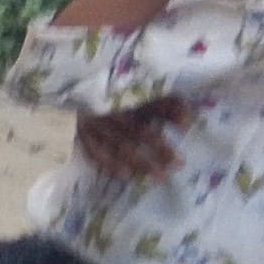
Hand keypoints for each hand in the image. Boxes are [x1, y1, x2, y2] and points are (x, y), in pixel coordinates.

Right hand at [73, 98, 187, 180]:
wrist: (75, 86)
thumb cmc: (115, 90)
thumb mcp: (140, 90)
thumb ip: (165, 103)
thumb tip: (187, 121)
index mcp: (127, 97)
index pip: (151, 105)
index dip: (170, 113)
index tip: (187, 126)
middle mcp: (112, 112)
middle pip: (137, 132)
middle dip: (158, 150)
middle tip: (178, 165)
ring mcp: (95, 125)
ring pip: (119, 147)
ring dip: (138, 163)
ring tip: (158, 177)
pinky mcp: (82, 135)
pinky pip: (95, 153)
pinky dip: (110, 164)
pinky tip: (126, 175)